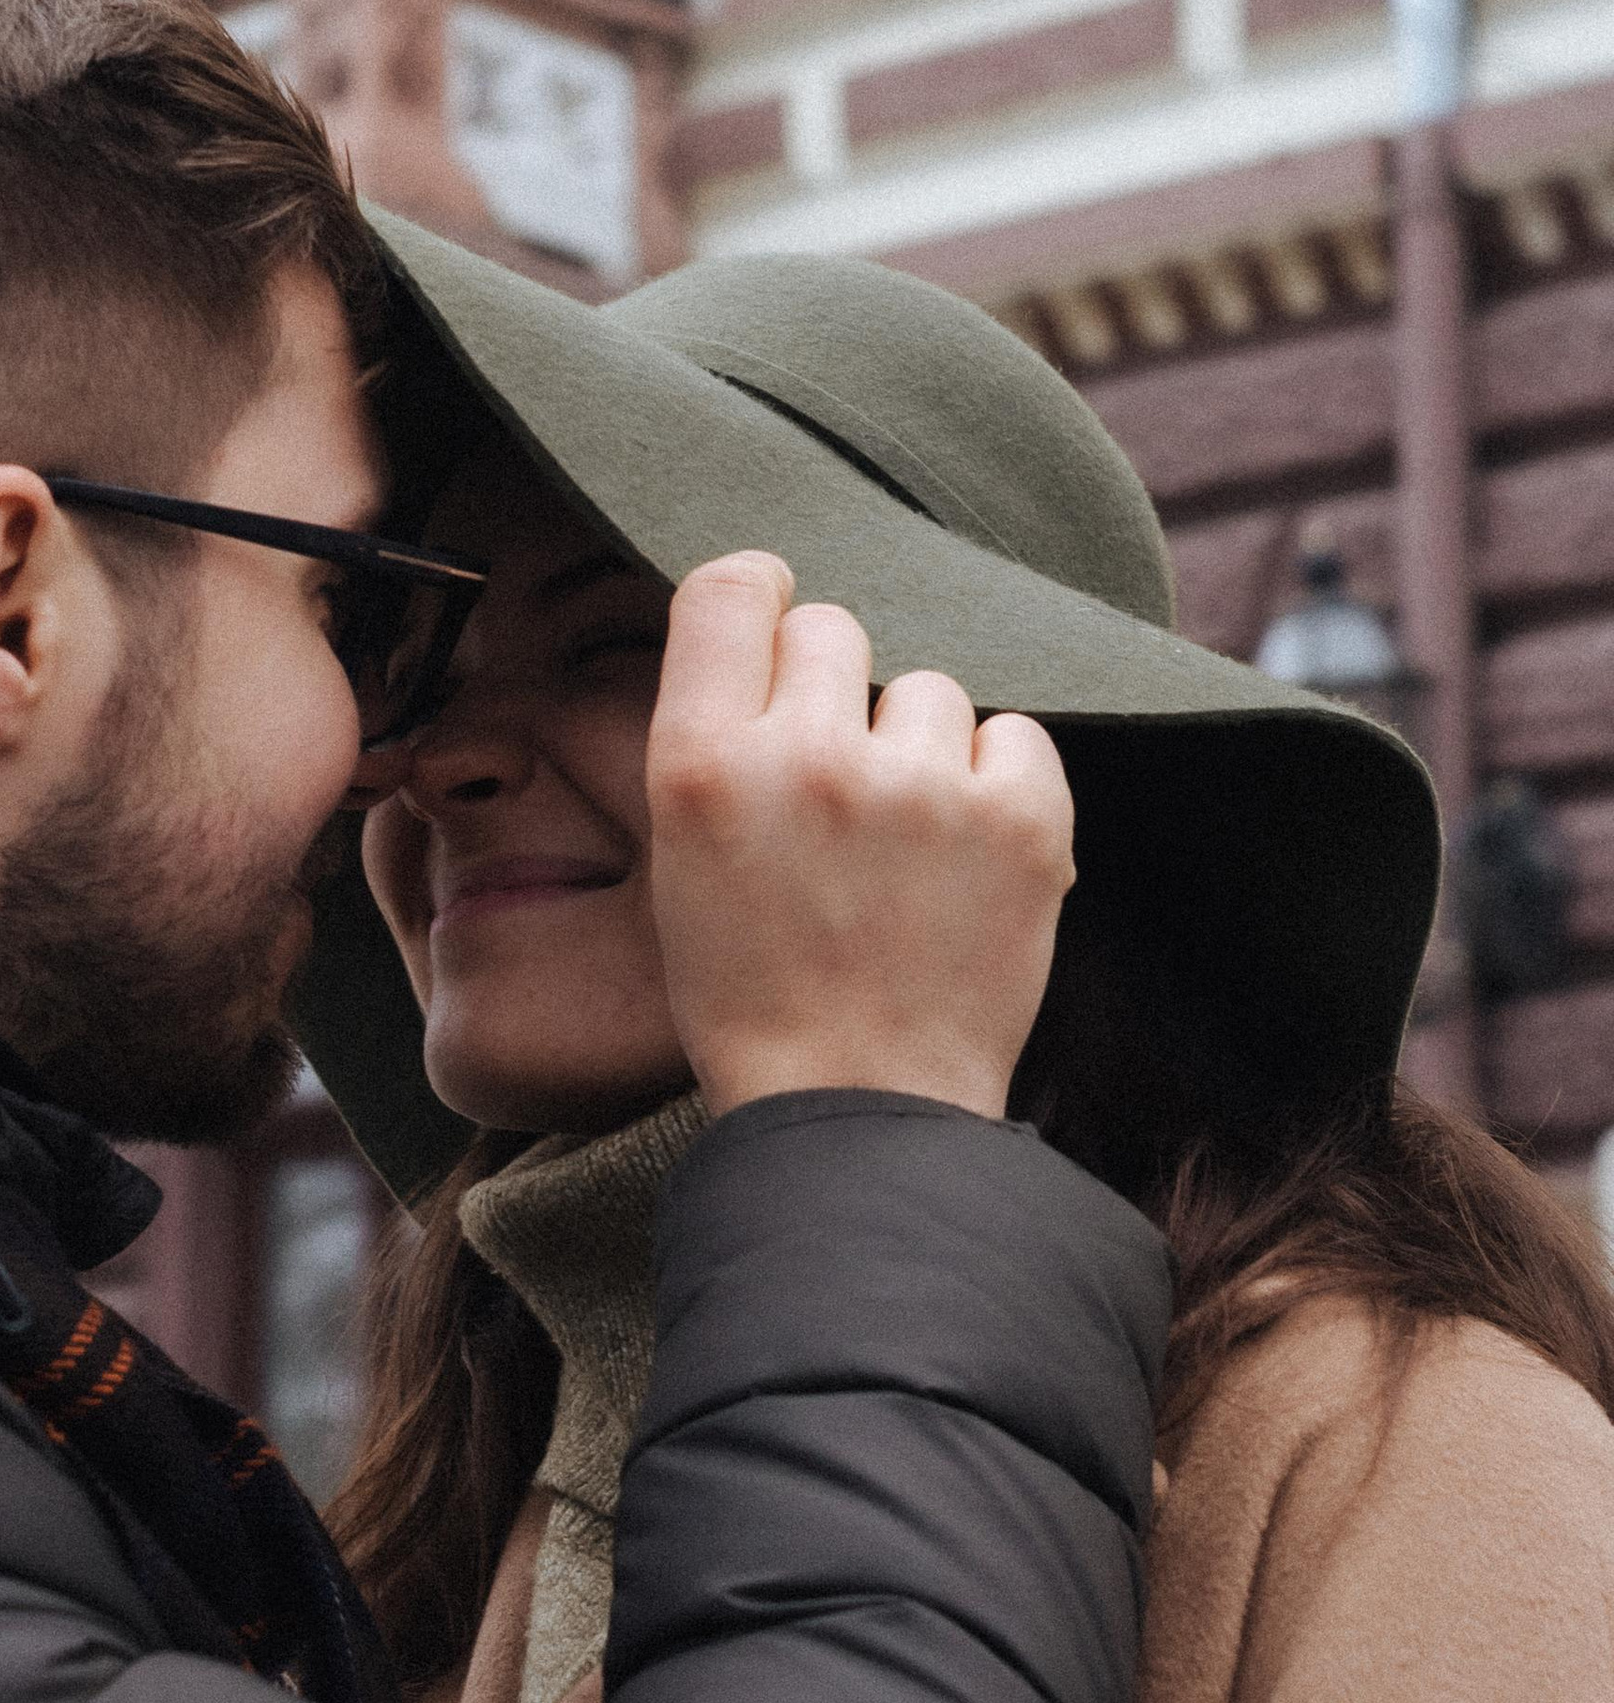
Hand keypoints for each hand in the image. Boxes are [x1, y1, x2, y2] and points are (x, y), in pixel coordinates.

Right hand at [645, 553, 1071, 1121]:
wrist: (856, 1117)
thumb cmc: (757, 999)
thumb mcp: (681, 864)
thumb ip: (720, 741)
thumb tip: (785, 633)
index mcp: (701, 764)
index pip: (734, 585)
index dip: (759, 610)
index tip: (776, 656)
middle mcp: (808, 757)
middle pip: (834, 628)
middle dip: (835, 698)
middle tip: (833, 801)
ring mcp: (922, 787)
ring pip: (929, 691)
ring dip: (920, 753)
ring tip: (900, 857)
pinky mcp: (1021, 822)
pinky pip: (1013, 736)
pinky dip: (997, 788)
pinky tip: (963, 865)